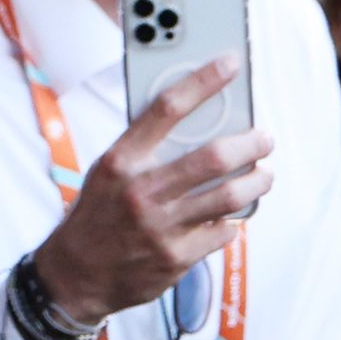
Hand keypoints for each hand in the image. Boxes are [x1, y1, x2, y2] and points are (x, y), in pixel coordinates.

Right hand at [30, 60, 272, 328]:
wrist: (76, 276)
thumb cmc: (98, 215)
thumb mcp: (108, 172)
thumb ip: (146, 149)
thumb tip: (199, 123)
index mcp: (121, 161)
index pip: (166, 108)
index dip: (203, 81)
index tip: (230, 64)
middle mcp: (141, 192)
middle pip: (213, 157)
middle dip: (251, 144)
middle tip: (264, 140)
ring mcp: (160, 228)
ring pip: (229, 197)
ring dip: (257, 183)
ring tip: (264, 176)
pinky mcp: (175, 258)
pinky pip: (222, 232)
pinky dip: (232, 221)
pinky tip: (231, 215)